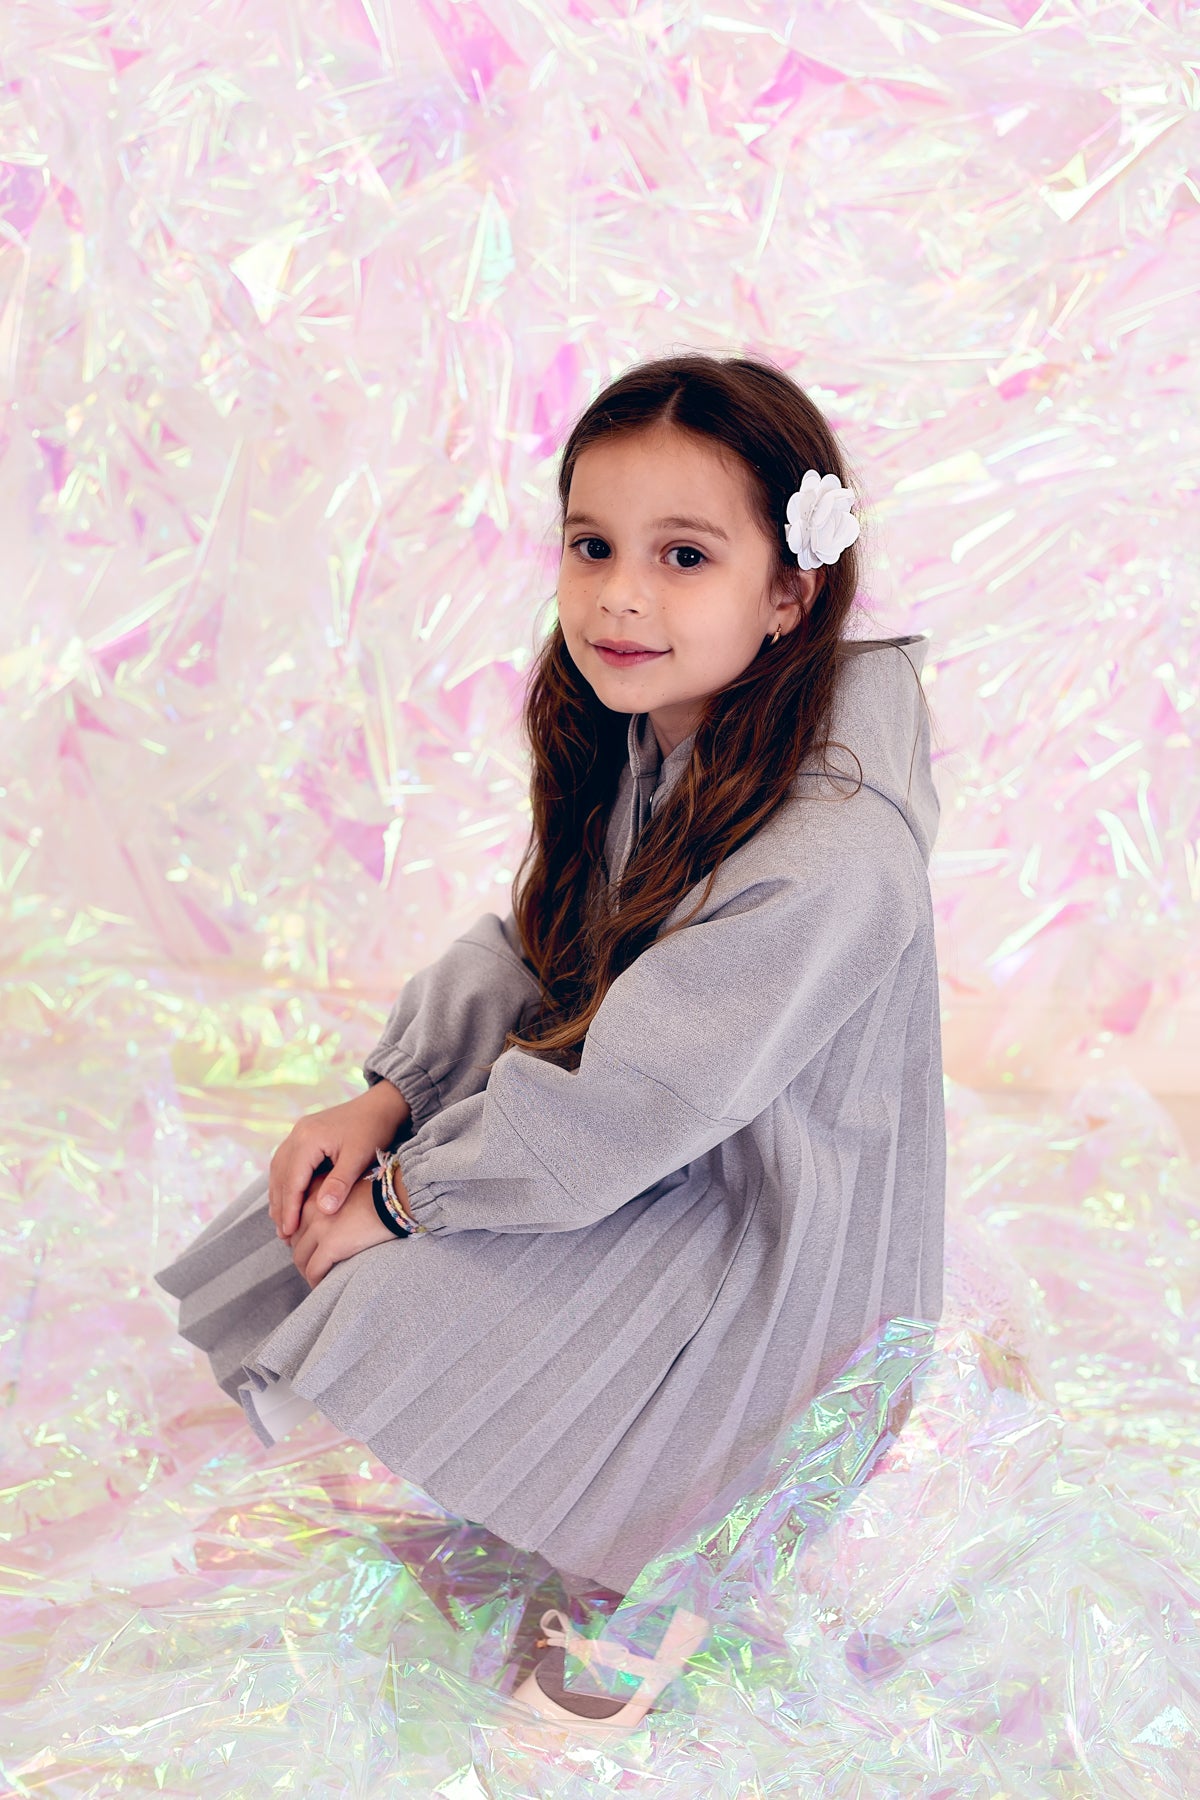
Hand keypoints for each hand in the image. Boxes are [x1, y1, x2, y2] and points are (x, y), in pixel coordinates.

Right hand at [268, 1080, 410, 1240]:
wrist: (381, 1105)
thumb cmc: (373, 1130)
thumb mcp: (359, 1157)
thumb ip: (340, 1183)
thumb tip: (322, 1211)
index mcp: (308, 1138)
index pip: (292, 1180)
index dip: (290, 1208)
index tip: (289, 1232)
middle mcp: (297, 1134)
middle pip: (281, 1176)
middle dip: (280, 1206)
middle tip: (283, 1234)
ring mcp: (298, 1133)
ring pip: (279, 1170)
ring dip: (279, 1196)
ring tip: (282, 1223)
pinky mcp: (304, 1135)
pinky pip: (286, 1163)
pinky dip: (285, 1183)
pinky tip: (289, 1200)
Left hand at [289, 1174, 396, 1287]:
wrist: (398, 1197)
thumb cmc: (382, 1194)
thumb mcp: (351, 1189)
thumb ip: (335, 1202)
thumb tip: (332, 1225)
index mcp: (316, 1193)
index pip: (297, 1222)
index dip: (301, 1239)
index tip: (311, 1250)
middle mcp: (311, 1208)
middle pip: (295, 1241)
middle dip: (303, 1256)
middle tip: (314, 1268)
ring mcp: (319, 1227)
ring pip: (300, 1259)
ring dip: (307, 1271)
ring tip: (320, 1279)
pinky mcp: (330, 1244)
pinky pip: (314, 1270)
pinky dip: (316, 1281)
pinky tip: (325, 1285)